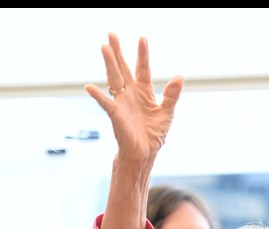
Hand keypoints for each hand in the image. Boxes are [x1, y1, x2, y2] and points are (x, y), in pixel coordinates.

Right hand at [85, 33, 183, 164]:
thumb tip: (179, 77)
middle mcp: (131, 94)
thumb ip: (172, 95)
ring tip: (104, 47)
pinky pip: (106, 103)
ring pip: (114, 79)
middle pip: (123, 68)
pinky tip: (89, 87)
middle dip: (118, 52)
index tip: (142, 38)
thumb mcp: (167, 112)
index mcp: (144, 92)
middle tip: (111, 34)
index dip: (142, 54)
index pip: (143, 69)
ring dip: (109, 64)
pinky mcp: (116, 115)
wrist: (144, 153)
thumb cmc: (154, 134)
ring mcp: (122, 102)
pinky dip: (98, 96)